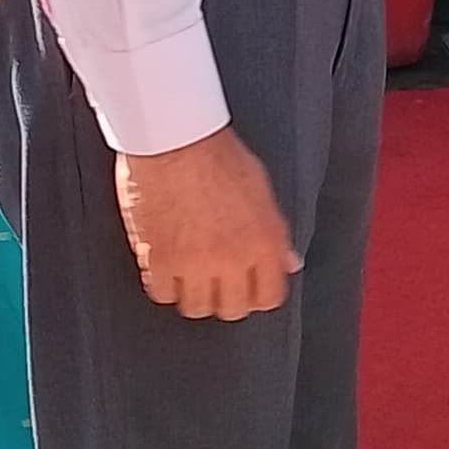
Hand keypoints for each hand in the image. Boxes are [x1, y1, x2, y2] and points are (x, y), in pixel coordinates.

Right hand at [115, 126, 301, 318]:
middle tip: (215, 281)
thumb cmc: (218, 154)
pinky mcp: (159, 259)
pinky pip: (162, 294)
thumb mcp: (261, 189)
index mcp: (264, 242)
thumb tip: (290, 262)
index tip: (246, 288)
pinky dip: (163, 285)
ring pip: (196, 308)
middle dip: (225, 297)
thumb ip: (276, 233)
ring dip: (193, 294)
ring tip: (188, 275)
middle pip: (232, 309)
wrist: (174, 139)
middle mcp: (233, 259)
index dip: (256, 295)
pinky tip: (164, 267)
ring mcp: (195, 263)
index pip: (269, 298)